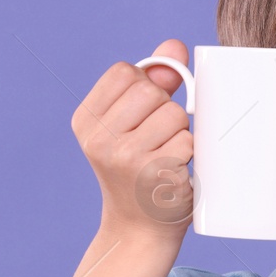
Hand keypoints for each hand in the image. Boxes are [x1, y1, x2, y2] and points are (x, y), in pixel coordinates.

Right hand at [71, 38, 193, 236]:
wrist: (139, 229)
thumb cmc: (138, 169)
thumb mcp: (131, 125)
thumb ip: (151, 82)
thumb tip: (175, 47)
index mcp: (86, 121)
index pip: (123, 72)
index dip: (144, 84)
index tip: (143, 111)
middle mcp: (99, 139)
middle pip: (152, 91)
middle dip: (164, 109)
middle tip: (157, 139)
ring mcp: (127, 158)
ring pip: (174, 114)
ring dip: (180, 132)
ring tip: (166, 155)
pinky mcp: (156, 175)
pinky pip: (188, 141)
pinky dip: (189, 153)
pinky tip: (175, 171)